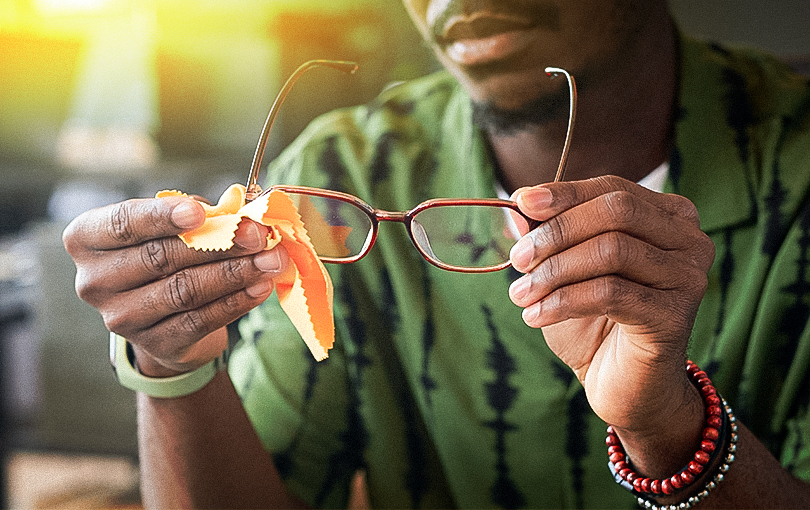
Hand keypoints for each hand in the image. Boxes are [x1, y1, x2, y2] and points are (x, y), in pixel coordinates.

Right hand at [63, 195, 288, 376]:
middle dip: (218, 243)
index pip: (124, 223)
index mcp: (88, 240)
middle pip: (161, 257)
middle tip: (258, 235)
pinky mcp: (154, 344)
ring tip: (270, 260)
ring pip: (185, 290)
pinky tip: (261, 286)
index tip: (200, 212)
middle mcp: (95, 281)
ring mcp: (121, 318)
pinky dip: (236, 301)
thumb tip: (237, 210)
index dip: (162, 217)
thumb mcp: (169, 230)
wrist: (163, 321)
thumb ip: (196, 216)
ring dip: (234, 273)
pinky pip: (201, 320)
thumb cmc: (165, 258)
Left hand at [508, 175, 714, 431]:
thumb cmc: (593, 322)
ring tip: (521, 294)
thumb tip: (519, 207)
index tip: (520, 203)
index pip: (612, 189)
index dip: (564, 193)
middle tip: (517, 258)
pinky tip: (535, 317)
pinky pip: (609, 293)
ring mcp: (688, 277)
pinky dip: (562, 301)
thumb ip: (547, 235)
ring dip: (554, 270)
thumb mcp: (563, 270)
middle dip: (557, 231)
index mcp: (667, 217)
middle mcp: (689, 241)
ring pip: (611, 250)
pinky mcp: (675, 315)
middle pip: (616, 211)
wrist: (623, 387)